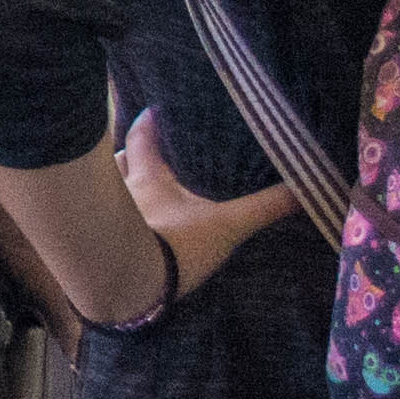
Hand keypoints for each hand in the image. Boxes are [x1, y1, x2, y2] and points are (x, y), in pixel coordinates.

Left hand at [120, 110, 297, 289]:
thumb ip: (263, 208)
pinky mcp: (96, 241)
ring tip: (138, 188)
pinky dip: (112, 215)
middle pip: (117, 160)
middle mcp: (120, 189)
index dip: (147, 122)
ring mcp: (104, 215)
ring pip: (105, 188)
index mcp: (148, 176)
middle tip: (147, 152)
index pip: (141, 137)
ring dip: (116, 184)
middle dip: (130, 153)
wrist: (127, 287)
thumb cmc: (174, 247)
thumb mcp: (226, 227)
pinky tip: (129, 227)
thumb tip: (303, 190)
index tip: (154, 110)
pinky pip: (102, 217)